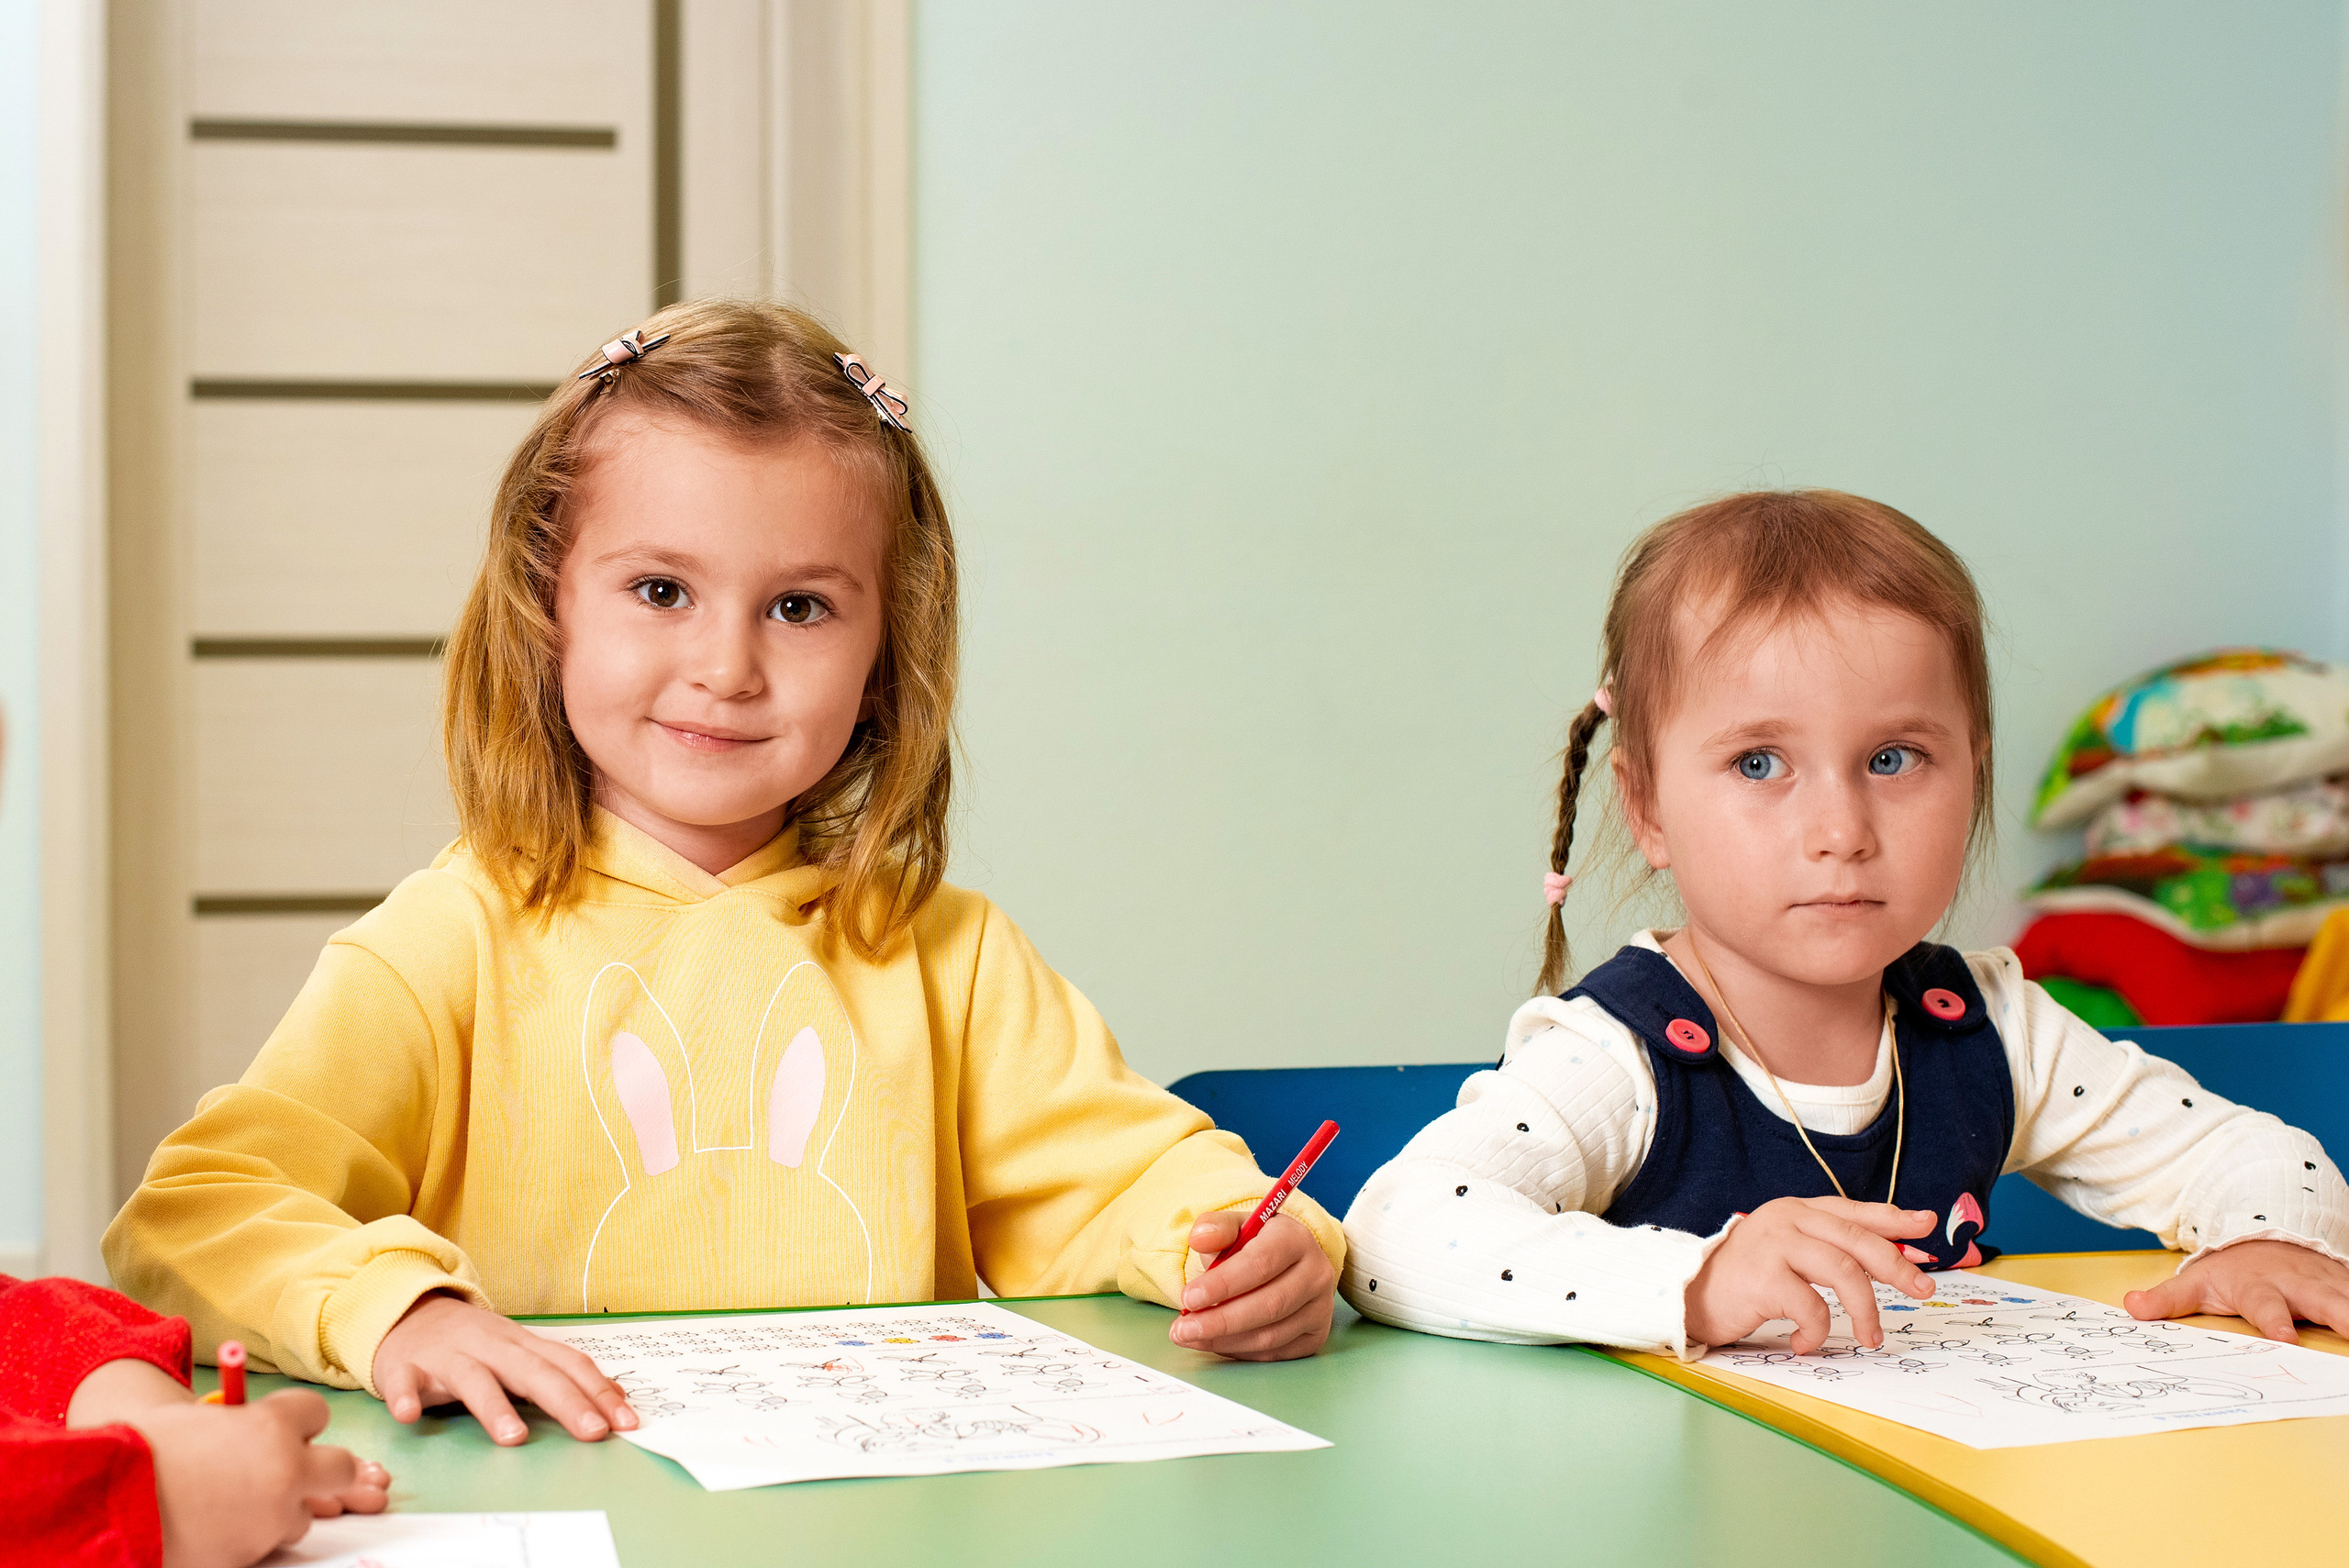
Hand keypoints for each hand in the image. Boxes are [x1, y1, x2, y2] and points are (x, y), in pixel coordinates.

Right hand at [69, 1359, 389, 1567]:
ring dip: (281, 1507)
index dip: (298, 1420)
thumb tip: (268, 1430)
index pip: (317, 1412)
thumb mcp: (200, 1419)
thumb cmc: (142, 1451)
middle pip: (340, 1468)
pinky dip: (251, 1534)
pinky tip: (217, 1526)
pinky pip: (267, 1542)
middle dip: (321, 1468)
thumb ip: (244, 1423)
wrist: (102, 1504)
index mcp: (272, 1424)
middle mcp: (285, 1471)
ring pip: (304, 1513)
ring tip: (234, 1503)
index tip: (282, 1427)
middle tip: (291, 1469)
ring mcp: (272, 1518)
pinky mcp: (252, 1556)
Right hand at [373, 1292, 634, 1444]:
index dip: (599, 1392)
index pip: (569, 1364)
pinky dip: (405, 1397)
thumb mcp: (518, 1352)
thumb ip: (558, 1373)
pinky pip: (404, 1382)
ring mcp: (447, 1355)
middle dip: (567, 1401)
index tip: (627, 1422)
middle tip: (592, 1432)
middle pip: (533, 1372)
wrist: (407, 1313)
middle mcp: (491, 1347)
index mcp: (522, 1345)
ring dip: (494, 1407)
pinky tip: (409, 1417)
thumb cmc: (472, 1343)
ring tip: (514, 1437)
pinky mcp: (405, 1366)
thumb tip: (612, 1398)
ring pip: (474, 1379)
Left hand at [1167, 1213, 1335, 1360]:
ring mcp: (1320, 1309)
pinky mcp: (1315, 1336)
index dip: (1223, 1284)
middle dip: (1219, 1322)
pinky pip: (1274, 1352)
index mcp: (1296, 1239)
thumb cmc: (1256, 1245)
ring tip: (1190, 1337)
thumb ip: (1215, 1228)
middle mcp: (1316, 1274)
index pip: (1260, 1264)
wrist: (1287, 1263)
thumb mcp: (1236, 1227)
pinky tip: (1215, 1342)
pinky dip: (1239, 1351)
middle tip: (1182, 1329)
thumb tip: (1199, 1238)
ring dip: (1224, 1341)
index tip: (1189, 1297)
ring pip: (1270, 1335)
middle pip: (1268, 1305)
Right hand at [1684, 1197, 1938, 1352]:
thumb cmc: (1741, 1279)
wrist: (1685, 1295)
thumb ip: (1827, 1249)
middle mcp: (1787, 1220)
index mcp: (1795, 1211)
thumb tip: (1890, 1261)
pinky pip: (1811, 1307)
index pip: (1853, 1210)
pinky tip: (1805, 1343)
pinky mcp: (1762, 1277)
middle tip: (1923, 1289)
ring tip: (1871, 1337)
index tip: (1928, 1226)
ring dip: (1866, 1310)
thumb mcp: (1787, 1253)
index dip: (1893, 1218)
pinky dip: (1817, 1332)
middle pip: (1857, 1239)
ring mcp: (1774, 1245)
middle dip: (1897, 1266)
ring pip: (1844, 1271)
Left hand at [2125, 1238, 2348, 1343]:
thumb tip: (2130, 1307)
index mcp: (2260, 1286)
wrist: (2262, 1231)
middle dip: (2345, 1317)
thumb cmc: (2231, 1266)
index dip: (2275, 1320)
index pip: (2266, 1305)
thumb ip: (2166, 1299)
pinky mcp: (2346, 1283)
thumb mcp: (2196, 1281)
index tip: (2285, 1337)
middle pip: (2326, 1301)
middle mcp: (2299, 1283)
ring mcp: (2327, 1282)